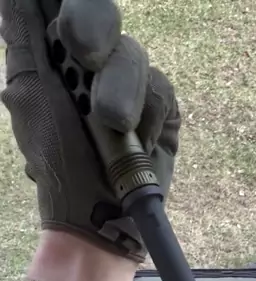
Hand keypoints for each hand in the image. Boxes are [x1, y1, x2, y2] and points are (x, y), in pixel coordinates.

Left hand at [1, 0, 180, 261]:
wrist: (97, 214)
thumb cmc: (57, 162)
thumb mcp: (28, 94)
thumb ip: (22, 39)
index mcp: (59, 56)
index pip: (69, 9)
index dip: (72, 9)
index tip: (69, 35)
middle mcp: (97, 65)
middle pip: (102, 12)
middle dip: (92, 27)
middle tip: (85, 54)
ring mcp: (131, 87)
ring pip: (133, 53)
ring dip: (119, 90)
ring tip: (111, 125)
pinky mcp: (162, 112)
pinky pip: (162, 91)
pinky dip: (148, 116)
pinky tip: (138, 141)